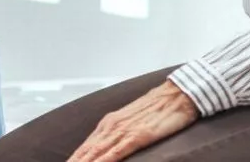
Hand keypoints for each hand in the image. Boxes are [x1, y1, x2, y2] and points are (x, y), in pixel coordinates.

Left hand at [67, 81, 198, 161]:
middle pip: (85, 152)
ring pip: (96, 153)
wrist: (177, 94)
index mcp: (108, 123)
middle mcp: (111, 126)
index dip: (73, 160)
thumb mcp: (131, 121)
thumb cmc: (156, 108)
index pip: (84, 148)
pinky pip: (116, 153)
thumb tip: (105, 149)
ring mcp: (123, 131)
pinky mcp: (137, 136)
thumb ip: (117, 135)